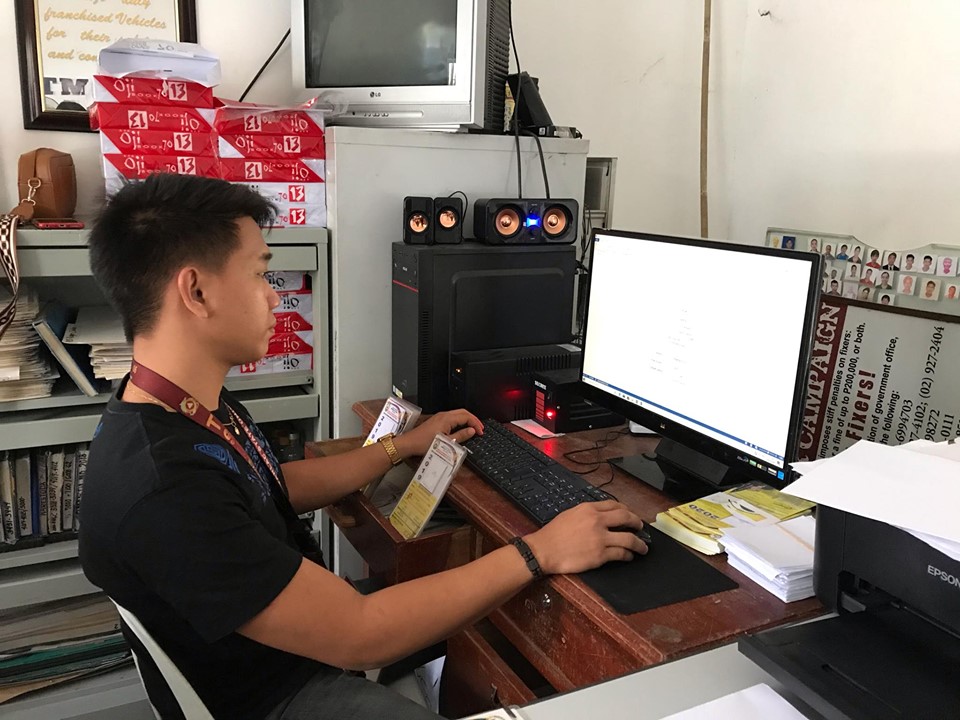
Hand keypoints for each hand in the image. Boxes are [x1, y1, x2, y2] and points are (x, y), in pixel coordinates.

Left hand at [394, 409, 483, 457]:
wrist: (409, 444)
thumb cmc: (424, 443)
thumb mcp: (446, 442)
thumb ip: (461, 435)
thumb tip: (472, 431)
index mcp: (447, 419)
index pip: (467, 416)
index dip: (476, 423)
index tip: (480, 431)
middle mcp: (443, 415)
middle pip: (463, 412)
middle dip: (473, 419)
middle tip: (480, 428)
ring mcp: (439, 417)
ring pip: (457, 414)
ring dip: (467, 420)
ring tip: (472, 429)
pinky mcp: (436, 421)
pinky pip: (452, 417)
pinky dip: (460, 421)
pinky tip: (461, 429)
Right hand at [524, 501, 647, 574]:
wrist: (544, 550)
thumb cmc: (553, 533)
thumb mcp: (570, 514)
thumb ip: (587, 513)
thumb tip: (601, 516)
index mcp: (589, 509)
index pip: (614, 505)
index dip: (626, 510)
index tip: (630, 515)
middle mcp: (597, 521)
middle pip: (626, 518)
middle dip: (637, 523)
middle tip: (641, 528)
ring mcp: (600, 539)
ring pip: (629, 539)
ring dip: (639, 544)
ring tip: (643, 547)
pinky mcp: (600, 555)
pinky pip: (621, 554)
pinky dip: (628, 555)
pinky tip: (629, 557)